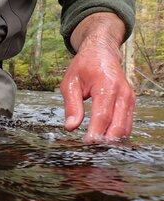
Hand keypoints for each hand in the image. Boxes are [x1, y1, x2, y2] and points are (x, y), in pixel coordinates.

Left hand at [61, 13, 134, 141]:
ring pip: (125, 128)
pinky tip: (103, 139)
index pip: (103, 116)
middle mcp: (122, 93)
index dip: (95, 133)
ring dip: (111, 140)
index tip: (86, 144)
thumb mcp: (70, 83)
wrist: (102, 52)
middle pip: (118, 126)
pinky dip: (116, 134)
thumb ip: (71, 106)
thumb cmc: (84, 66)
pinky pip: (127, 124)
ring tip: (95, 146)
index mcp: (106, 86)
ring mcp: (129, 99)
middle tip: (89, 149)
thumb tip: (71, 127)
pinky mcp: (130, 103)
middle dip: (104, 140)